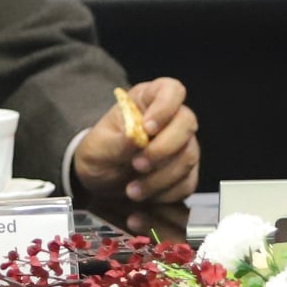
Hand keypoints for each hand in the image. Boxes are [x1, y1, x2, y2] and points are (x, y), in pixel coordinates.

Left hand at [71, 78, 199, 209]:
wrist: (99, 179)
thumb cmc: (100, 153)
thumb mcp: (99, 147)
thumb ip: (118, 142)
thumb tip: (137, 137)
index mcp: (147, 101)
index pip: (171, 90)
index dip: (165, 107)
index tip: (147, 128)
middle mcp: (170, 120)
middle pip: (186, 124)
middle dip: (163, 149)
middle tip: (137, 166)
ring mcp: (181, 146)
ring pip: (188, 156)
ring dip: (161, 178)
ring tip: (132, 190)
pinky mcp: (184, 172)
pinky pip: (187, 182)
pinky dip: (166, 193)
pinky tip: (145, 196)